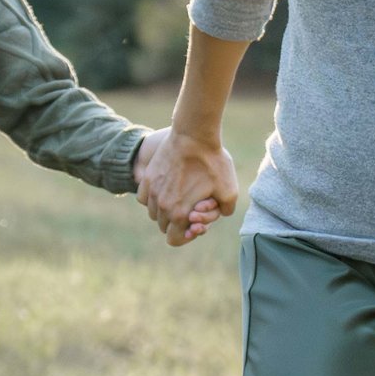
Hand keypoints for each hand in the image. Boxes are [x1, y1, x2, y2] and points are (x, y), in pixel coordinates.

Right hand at [136, 127, 237, 245]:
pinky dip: (154, 197)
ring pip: (153, 212)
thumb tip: (214, 216)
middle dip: (178, 221)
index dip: (186, 236)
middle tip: (192, 205)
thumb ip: (224, 212)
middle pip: (164, 226)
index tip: (196, 223)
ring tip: (182, 194)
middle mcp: (160, 206)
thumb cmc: (213, 163)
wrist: (194, 135)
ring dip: (166, 209)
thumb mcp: (230, 191)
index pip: (174, 240)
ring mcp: (151, 191)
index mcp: (179, 213)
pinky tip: (169, 186)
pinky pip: (145, 197)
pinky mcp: (147, 178)